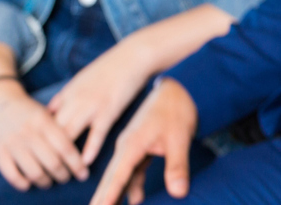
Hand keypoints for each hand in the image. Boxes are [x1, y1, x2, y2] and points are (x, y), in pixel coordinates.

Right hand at [0, 79, 87, 190]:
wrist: (0, 103)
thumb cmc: (29, 110)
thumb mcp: (46, 113)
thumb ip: (60, 127)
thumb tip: (77, 144)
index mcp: (44, 121)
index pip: (65, 146)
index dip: (76, 163)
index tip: (83, 172)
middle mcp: (30, 133)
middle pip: (52, 161)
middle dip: (62, 174)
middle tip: (68, 178)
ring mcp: (13, 144)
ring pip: (33, 171)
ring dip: (44, 181)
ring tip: (50, 182)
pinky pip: (11, 173)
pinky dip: (21, 182)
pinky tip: (28, 184)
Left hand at [48, 37, 151, 166]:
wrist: (134, 55)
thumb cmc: (112, 64)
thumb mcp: (83, 76)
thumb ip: (68, 94)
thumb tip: (53, 108)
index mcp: (68, 92)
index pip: (44, 120)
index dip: (41, 137)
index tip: (43, 149)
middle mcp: (75, 101)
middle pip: (52, 132)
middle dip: (48, 151)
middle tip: (51, 166)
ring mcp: (91, 107)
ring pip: (68, 136)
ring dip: (65, 156)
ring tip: (66, 171)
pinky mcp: (109, 111)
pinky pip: (95, 135)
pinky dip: (89, 150)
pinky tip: (86, 162)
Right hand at [90, 78, 197, 204]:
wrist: (180, 86)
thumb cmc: (177, 109)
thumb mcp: (179, 138)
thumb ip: (177, 166)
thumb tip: (179, 193)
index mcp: (132, 144)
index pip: (117, 177)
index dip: (108, 197)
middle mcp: (127, 146)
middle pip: (110, 178)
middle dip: (100, 199)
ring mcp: (133, 146)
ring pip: (119, 176)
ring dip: (114, 195)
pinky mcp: (141, 146)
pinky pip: (132, 171)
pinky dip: (131, 185)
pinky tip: (135, 199)